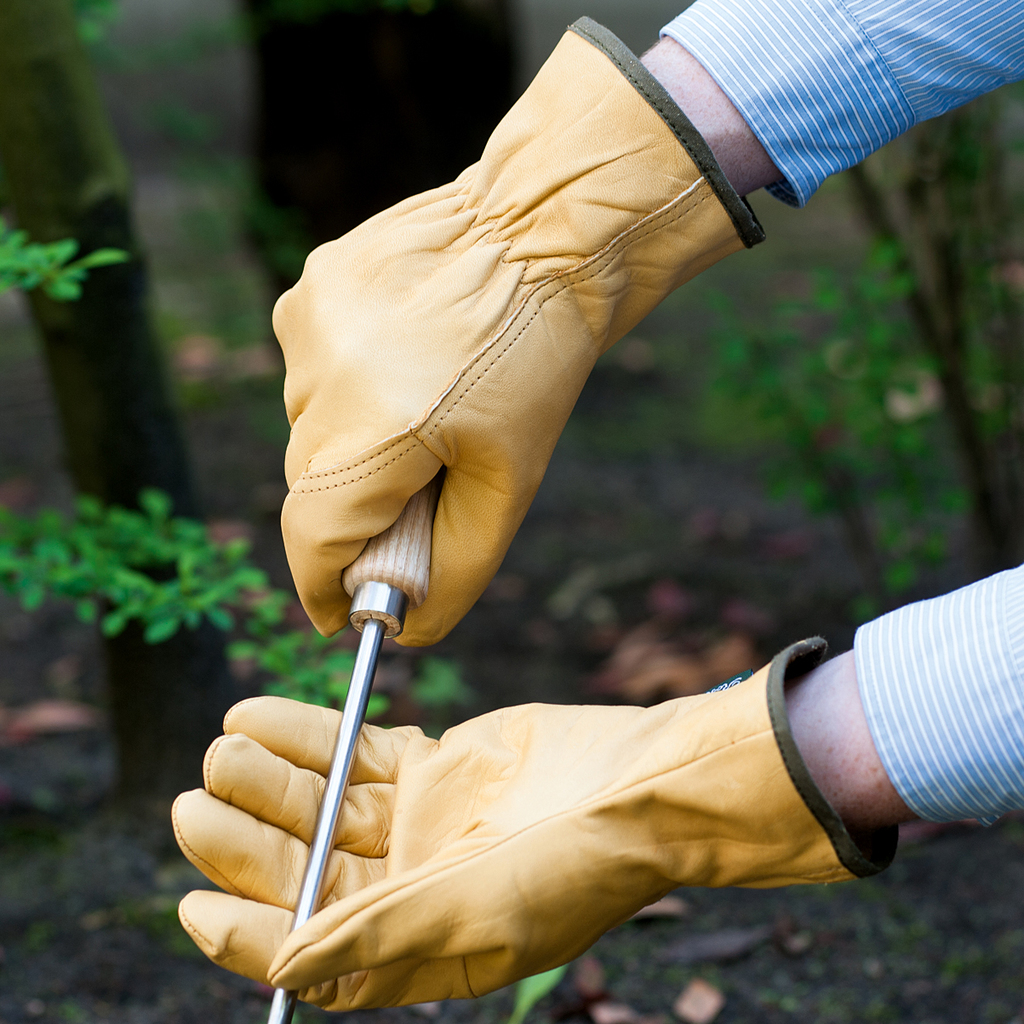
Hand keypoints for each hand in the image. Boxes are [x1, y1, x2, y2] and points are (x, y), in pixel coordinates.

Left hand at [172, 639, 893, 1009]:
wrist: (642, 785)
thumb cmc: (578, 865)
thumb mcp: (479, 913)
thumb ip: (379, 934)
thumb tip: (286, 964)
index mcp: (415, 947)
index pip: (310, 953)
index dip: (246, 937)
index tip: (193, 907)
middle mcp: (405, 888)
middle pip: (302, 867)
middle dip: (241, 838)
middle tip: (193, 800)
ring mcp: (416, 823)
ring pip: (318, 801)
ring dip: (267, 775)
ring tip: (222, 745)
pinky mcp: (429, 764)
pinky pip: (352, 749)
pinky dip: (307, 732)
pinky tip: (261, 716)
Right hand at [274, 17, 763, 644]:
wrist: (539, 235)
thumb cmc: (538, 365)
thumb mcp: (512, 484)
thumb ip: (456, 570)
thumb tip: (407, 628)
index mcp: (381, 426)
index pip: (313, 535)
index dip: (323, 584)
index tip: (341, 608)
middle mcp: (326, 373)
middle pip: (313, 485)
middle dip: (356, 509)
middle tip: (416, 487)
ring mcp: (309, 322)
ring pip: (309, 427)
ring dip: (352, 441)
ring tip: (420, 403)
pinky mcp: (308, 288)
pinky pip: (311, 371)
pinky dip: (348, 386)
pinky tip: (401, 357)